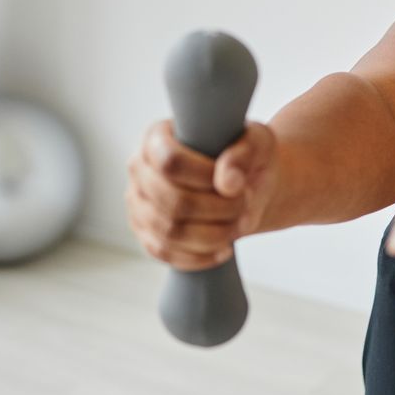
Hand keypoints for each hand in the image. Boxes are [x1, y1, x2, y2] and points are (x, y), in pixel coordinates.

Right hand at [126, 120, 277, 270]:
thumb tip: (227, 182)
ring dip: (213, 234)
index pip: (170, 161)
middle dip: (217, 209)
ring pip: (170, 232)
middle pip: (172, 201)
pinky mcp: (146, 234)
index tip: (236, 183)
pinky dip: (200, 256)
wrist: (245, 186)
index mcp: (157, 138)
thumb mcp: (256, 143)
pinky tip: (224, 249)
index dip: (205, 177)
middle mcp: (139, 170)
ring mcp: (139, 205)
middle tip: (243, 206)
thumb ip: (244, 153)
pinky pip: (166, 254)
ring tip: (238, 224)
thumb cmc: (246, 158)